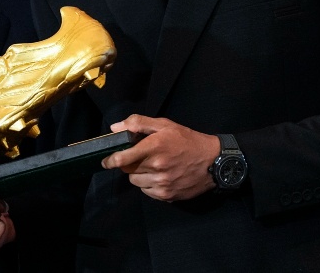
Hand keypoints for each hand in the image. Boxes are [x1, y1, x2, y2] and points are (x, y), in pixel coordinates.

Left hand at [101, 115, 219, 201]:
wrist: (213, 161)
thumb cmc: (187, 140)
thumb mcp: (165, 125)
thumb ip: (138, 123)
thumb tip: (115, 128)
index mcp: (154, 147)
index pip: (123, 158)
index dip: (111, 160)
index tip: (106, 161)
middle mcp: (156, 167)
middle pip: (128, 170)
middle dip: (131, 163)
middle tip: (142, 157)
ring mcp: (162, 183)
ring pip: (136, 182)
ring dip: (140, 175)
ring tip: (153, 167)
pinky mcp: (167, 196)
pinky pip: (147, 192)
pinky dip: (149, 185)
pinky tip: (161, 176)